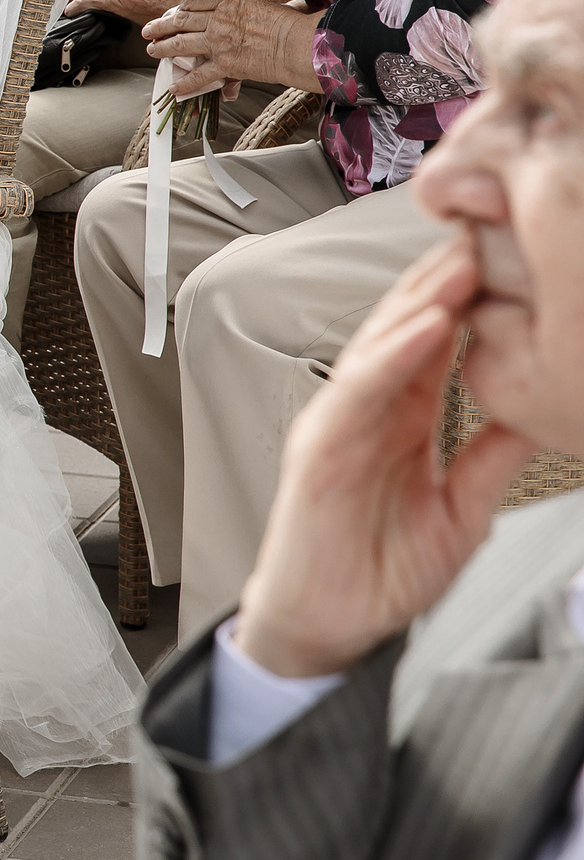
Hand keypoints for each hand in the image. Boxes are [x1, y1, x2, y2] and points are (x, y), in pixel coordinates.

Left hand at [143, 0, 322, 97]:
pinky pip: (198, 75)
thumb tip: (241, 9)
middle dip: (161, 25)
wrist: (298, 44)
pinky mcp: (224, 64)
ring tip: (152, 50)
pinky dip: (184, 84)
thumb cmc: (288, 24)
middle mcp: (219, 19)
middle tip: (149, 29)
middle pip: (181, 20)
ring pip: (181, 44)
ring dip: (163, 48)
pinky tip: (173, 88)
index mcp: (230, 1)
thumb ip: (244, 8)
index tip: (173, 11)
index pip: (195, 0)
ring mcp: (219, 42)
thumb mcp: (263, 5)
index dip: (180, 6)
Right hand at [234, 231, 536, 676]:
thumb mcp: (462, 510)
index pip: (436, 343)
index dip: (469, 299)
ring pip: (380, 348)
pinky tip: (423, 330)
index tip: (509, 258)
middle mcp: (366, 411)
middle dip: (446, 281)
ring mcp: (338, 425)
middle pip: (406, 329)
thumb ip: (491, 459)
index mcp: (400, 419)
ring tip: (463, 264)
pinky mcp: (318, 451)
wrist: (327, 628)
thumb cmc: (379, 570)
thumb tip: (541, 417)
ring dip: (421, 303)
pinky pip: (355, 394)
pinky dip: (390, 358)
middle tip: (490, 232)